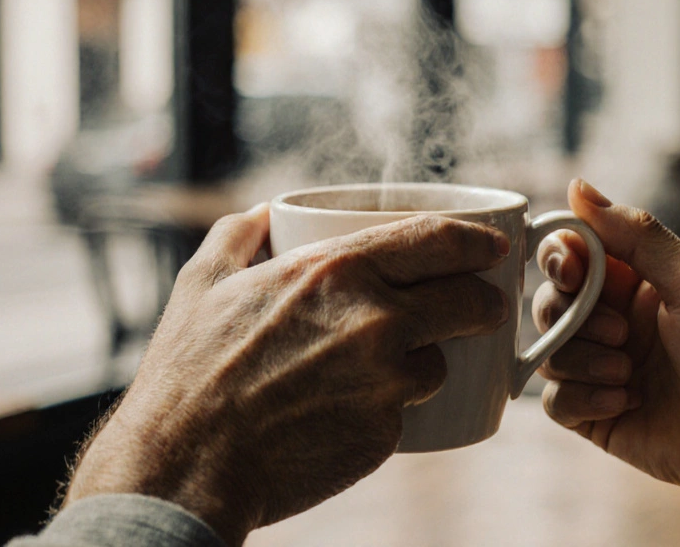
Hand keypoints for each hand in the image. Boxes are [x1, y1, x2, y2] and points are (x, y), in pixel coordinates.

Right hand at [65, 205, 509, 545]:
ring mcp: (384, 382)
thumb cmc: (187, 373)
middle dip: (485, 303)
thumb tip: (268, 212)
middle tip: (482, 308)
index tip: (495, 247)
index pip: (438, 242)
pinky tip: (349, 412)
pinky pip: (405, 413)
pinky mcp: (384, 435)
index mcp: (336, 270)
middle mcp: (374, 321)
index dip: (478, 241)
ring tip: (385, 370)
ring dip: (426, 362)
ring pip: (439, 363)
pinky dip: (389, 409)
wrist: (185, 467)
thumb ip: (240, 233)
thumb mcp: (203, 282)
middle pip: (468, 301)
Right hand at [533, 180, 679, 546]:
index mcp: (634, 281)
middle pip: (549, 301)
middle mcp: (611, 320)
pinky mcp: (594, 414)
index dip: (560, 258)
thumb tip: (579, 187)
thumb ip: (638, 234)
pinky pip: (555, 400)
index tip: (572, 271)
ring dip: (583, 360)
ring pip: (547, 351)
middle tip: (620, 333)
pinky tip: (627, 402)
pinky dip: (584, 398)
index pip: (571, 253)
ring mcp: (600, 368)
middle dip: (573, 316)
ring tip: (630, 375)